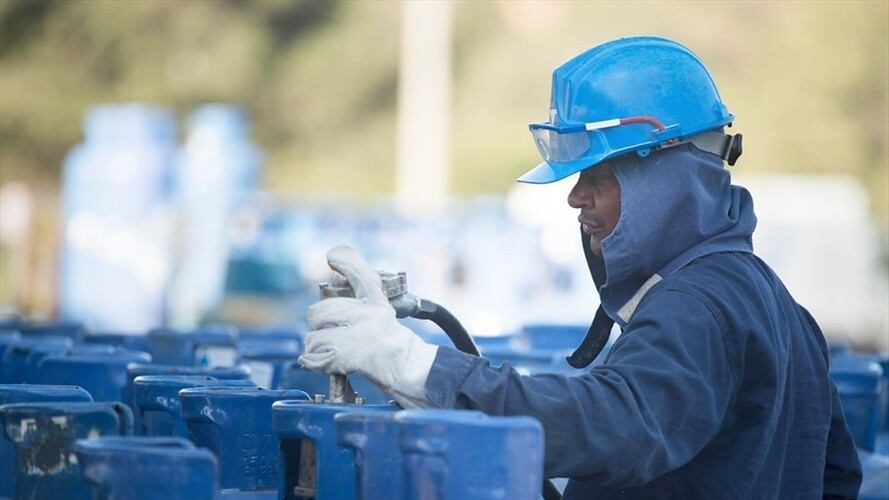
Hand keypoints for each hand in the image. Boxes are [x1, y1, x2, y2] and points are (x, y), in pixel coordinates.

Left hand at [298, 245, 437, 407]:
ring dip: (316, 348)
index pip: (361, 275)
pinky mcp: (353, 354)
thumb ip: (357, 306)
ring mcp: (361, 334)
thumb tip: (324, 303)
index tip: (332, 256)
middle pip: (320, 311)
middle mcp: (369, 314)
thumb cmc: (392, 346)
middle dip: (318, 325)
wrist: (409, 370)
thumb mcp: (381, 316)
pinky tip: (322, 362)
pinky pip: (316, 356)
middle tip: (329, 333)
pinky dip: (313, 362)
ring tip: (330, 352)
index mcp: (376, 302)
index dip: (346, 262)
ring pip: (314, 337)